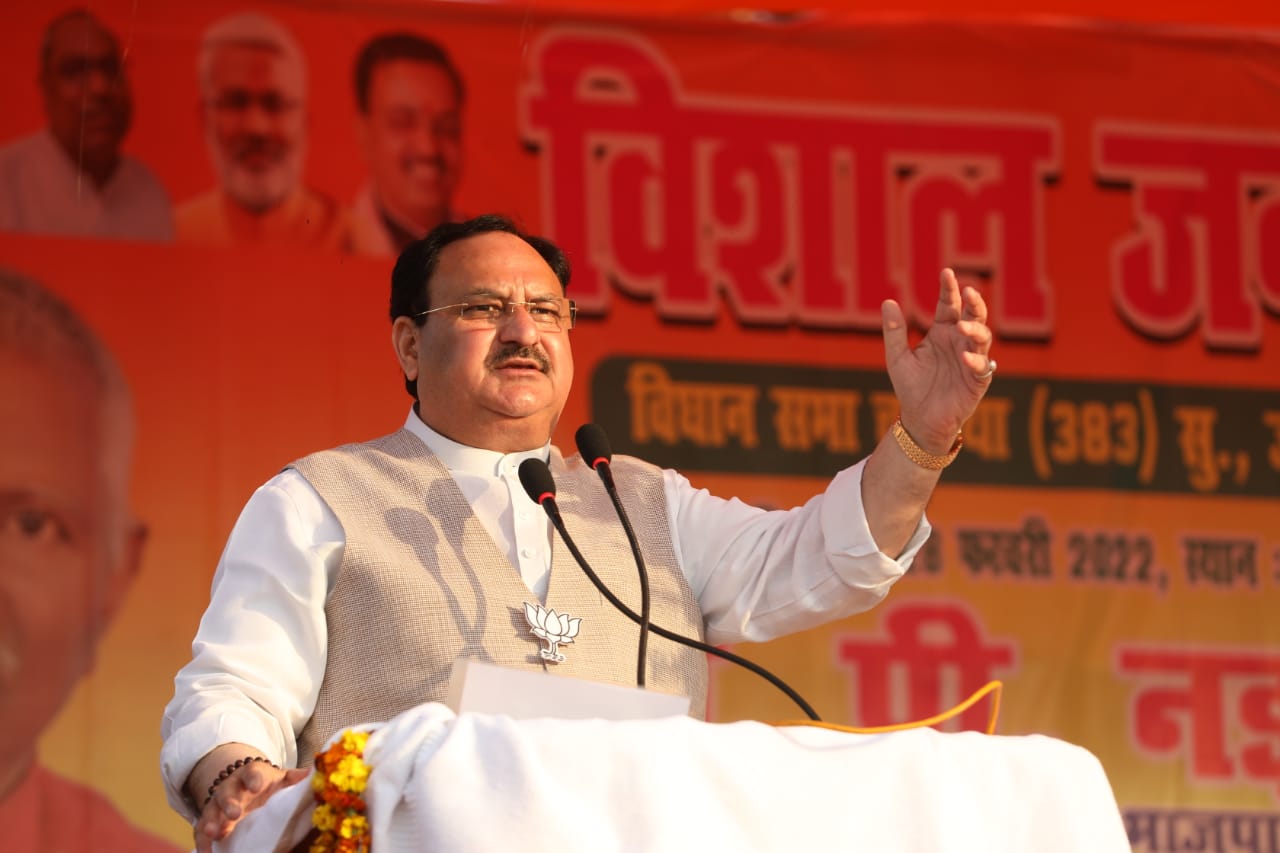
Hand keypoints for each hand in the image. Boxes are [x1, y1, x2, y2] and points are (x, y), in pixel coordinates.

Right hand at [190, 747, 308, 852]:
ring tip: (213, 833)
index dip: (253, 778)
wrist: (244, 783)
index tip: (256, 787)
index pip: (252, 773)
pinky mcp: (210, 819)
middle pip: (228, 792)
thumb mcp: (281, 778)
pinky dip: (202, 840)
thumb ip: (296, 778)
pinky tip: (206, 852)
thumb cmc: (267, 783)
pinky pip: (201, 830)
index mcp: (252, 775)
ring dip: (211, 822)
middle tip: (235, 813)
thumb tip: (315, 773)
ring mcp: (218, 803)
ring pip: (211, 811)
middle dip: (230, 803)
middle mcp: (232, 787)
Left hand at [881, 268, 993, 452]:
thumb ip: (894, 331)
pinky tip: (964, 356)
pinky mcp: (977, 380)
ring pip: (982, 337)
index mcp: (941, 333)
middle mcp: (959, 342)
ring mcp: (971, 359)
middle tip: (968, 291)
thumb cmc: (911, 387)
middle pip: (972, 315)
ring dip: (975, 329)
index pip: (948, 305)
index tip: (947, 272)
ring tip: (963, 326)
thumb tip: (888, 301)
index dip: (949, 289)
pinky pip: (982, 366)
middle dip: (973, 302)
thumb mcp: (897, 358)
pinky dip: (975, 360)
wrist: (919, 419)